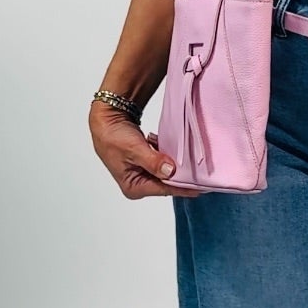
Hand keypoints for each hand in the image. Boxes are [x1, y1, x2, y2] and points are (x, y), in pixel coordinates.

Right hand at [89, 105, 203, 198]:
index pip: (164, 189)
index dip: (183, 187)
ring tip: (183, 153)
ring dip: (173, 162)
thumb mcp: (134, 150)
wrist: (107, 118)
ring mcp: (142, 173)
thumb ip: (153, 162)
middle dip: (180, 174)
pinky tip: (164, 144)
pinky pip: (162, 162)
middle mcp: (138, 184)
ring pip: (165, 171)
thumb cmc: (113, 136)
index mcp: (133, 187)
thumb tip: (170, 171)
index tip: (201, 186)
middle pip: (166, 182)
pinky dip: (166, 154)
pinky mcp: (145, 163)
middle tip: (199, 169)